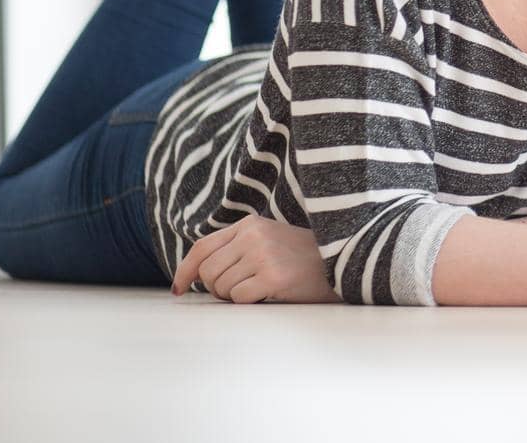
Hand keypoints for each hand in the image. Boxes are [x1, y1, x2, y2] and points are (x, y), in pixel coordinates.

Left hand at [172, 216, 339, 303]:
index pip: (202, 248)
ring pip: (221, 288)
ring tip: (262, 289)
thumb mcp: (269, 241)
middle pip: (208, 272)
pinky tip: (272, 294)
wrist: (346, 261)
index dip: (185, 271)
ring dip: (235, 297)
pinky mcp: (273, 276)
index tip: (179, 289)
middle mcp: (254, 235)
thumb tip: (195, 276)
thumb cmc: (304, 259)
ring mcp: (264, 254)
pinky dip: (250, 303)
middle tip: (243, 290)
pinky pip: (239, 299)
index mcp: (250, 224)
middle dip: (217, 289)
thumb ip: (236, 249)